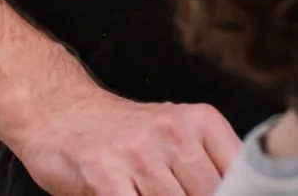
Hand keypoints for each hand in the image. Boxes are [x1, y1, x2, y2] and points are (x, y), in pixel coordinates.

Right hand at [8, 85, 240, 195]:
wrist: (58, 111)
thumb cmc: (122, 133)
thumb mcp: (173, 134)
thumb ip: (206, 165)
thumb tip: (237, 191)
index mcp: (200, 122)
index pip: (239, 171)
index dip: (240, 194)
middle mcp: (174, 133)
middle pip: (209, 194)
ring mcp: (140, 154)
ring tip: (151, 195)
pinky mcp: (107, 173)